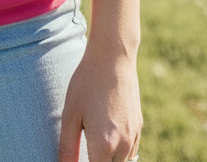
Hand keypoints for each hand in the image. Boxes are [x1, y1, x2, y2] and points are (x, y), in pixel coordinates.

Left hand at [59, 43, 141, 161]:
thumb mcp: (70, 114)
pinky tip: (107, 137)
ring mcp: (133, 136)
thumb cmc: (87, 82)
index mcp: (104, 146)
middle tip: (86, 150)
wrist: (113, 56)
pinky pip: (131, 150)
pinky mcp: (139, 125)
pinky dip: (120, 151)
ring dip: (110, 159)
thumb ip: (67, 148)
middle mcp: (123, 145)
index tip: (79, 156)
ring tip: (94, 144)